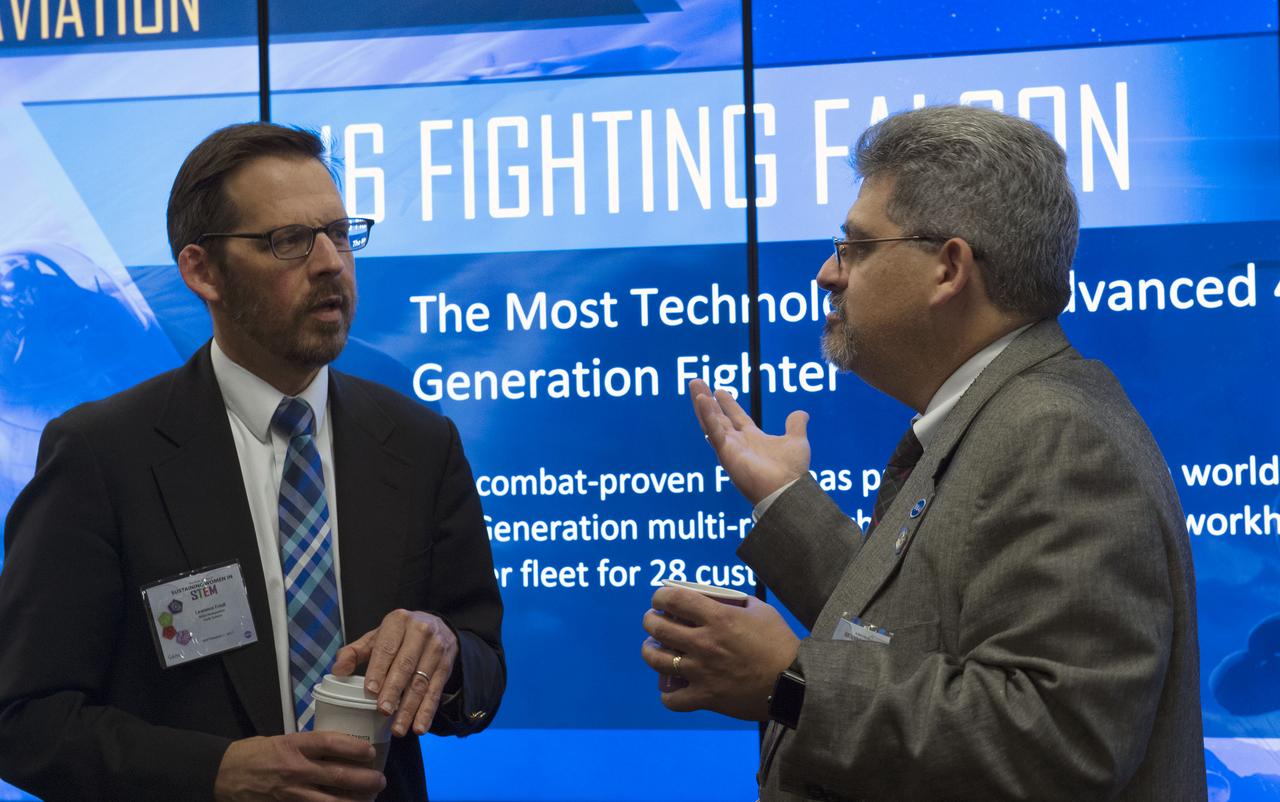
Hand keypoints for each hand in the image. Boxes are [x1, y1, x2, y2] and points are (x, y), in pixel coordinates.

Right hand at [213, 731, 384, 800]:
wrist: (222, 774)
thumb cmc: (254, 753)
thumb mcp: (282, 740)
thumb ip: (308, 746)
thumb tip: (338, 748)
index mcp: (294, 745)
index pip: (330, 743)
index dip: (354, 748)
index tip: (370, 752)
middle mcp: (294, 769)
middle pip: (338, 775)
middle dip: (364, 780)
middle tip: (379, 780)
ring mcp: (290, 793)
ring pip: (330, 801)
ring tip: (368, 800)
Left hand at [331, 609, 458, 736]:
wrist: (437, 626)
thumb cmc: (399, 636)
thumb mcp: (377, 637)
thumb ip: (355, 652)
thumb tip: (337, 671)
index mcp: (399, 621)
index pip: (387, 647)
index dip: (379, 669)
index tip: (371, 691)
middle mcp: (421, 631)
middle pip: (406, 665)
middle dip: (394, 690)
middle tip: (383, 711)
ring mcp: (436, 648)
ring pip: (421, 681)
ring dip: (410, 708)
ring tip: (398, 729)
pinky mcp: (446, 665)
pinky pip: (436, 691)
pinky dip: (428, 711)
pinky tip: (419, 727)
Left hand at [640, 586, 799, 720]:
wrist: (794, 683)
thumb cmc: (781, 644)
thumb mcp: (762, 611)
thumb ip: (739, 602)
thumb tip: (724, 598)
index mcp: (718, 618)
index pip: (674, 599)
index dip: (659, 596)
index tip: (659, 598)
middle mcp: (704, 643)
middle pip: (658, 628)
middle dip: (650, 621)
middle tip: (653, 621)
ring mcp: (702, 671)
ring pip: (657, 660)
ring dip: (649, 652)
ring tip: (652, 649)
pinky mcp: (706, 697)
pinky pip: (673, 700)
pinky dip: (668, 695)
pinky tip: (670, 689)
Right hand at [689, 379, 809, 503]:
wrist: (787, 489)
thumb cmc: (792, 471)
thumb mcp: (796, 440)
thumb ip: (795, 425)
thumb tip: (801, 413)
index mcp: (752, 438)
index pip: (736, 417)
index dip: (727, 404)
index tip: (719, 390)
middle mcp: (738, 443)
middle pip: (718, 417)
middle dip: (706, 399)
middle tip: (696, 382)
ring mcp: (729, 448)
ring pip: (710, 421)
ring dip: (701, 403)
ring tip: (694, 384)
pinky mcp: (726, 453)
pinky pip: (714, 431)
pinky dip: (707, 415)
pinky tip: (701, 399)